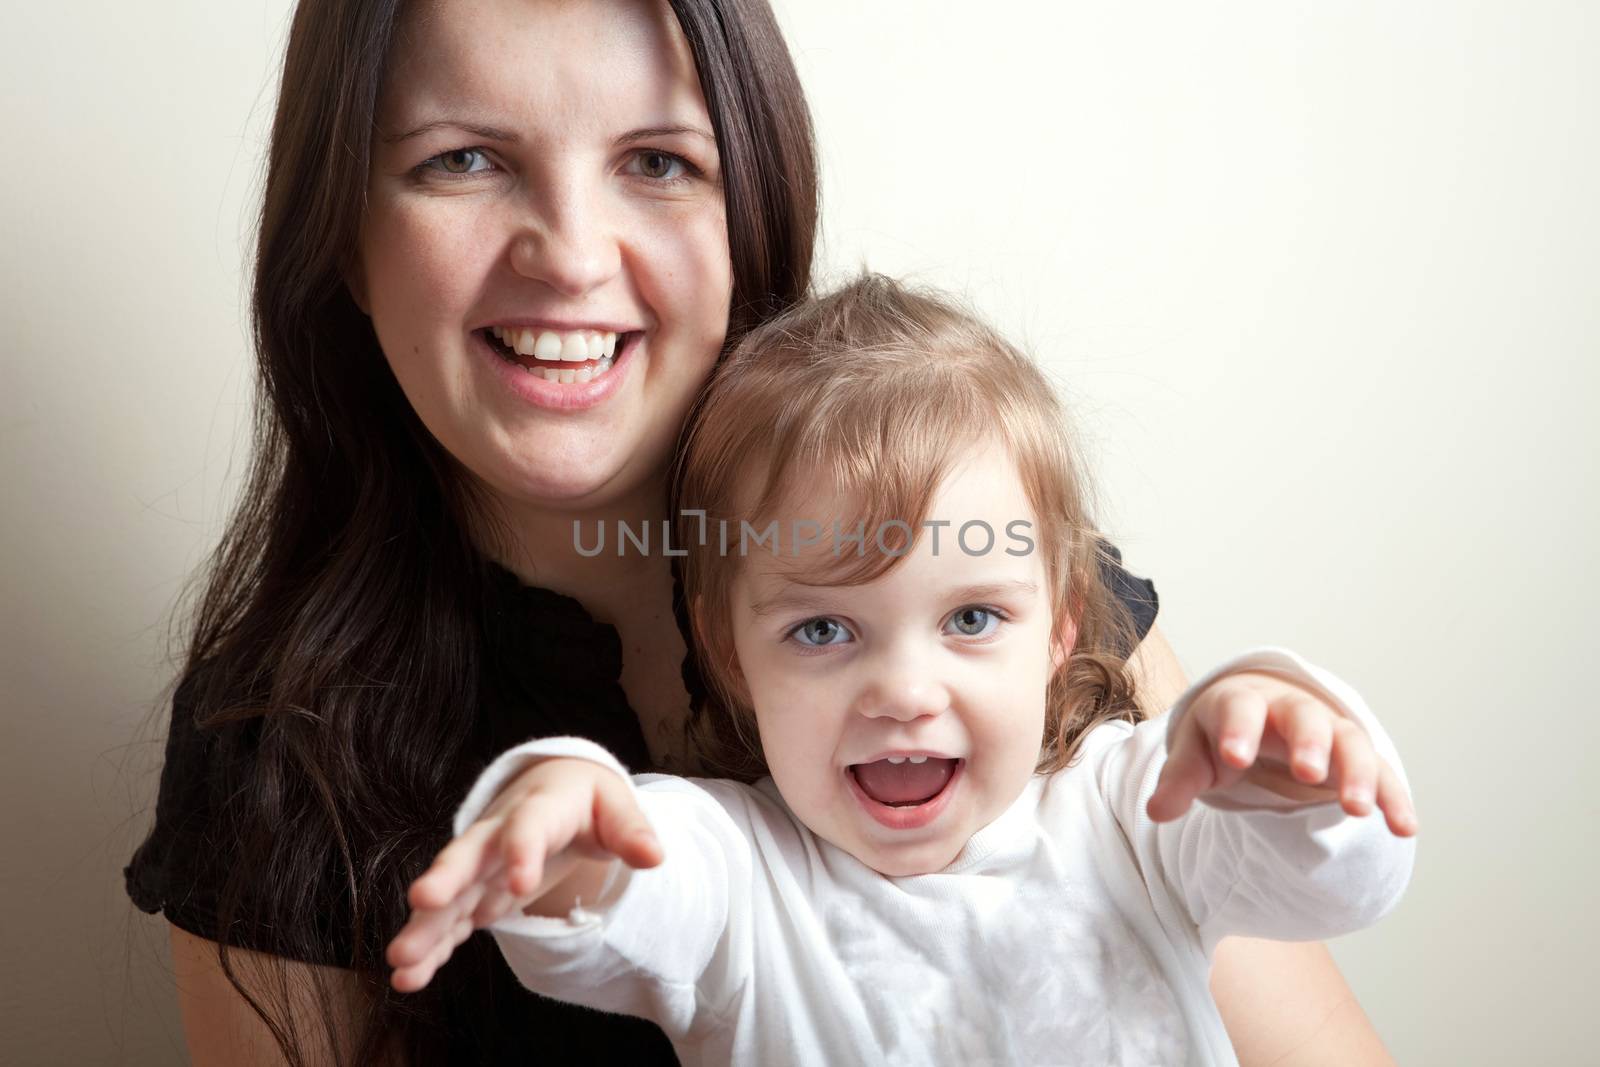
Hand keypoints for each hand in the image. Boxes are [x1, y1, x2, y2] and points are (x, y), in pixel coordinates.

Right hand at [385, 756, 662, 992]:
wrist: (551, 786)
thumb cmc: (586, 798)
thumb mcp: (614, 804)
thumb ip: (631, 830)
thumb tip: (655, 856)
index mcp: (538, 808)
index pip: (529, 826)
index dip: (523, 852)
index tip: (520, 886)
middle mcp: (497, 835)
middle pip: (468, 853)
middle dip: (446, 878)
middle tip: (423, 901)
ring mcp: (480, 865)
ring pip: (448, 895)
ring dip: (425, 925)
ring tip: (401, 960)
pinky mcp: (474, 894)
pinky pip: (449, 921)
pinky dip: (431, 946)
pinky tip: (409, 977)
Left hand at [1146, 671, 1417, 836]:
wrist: (1260, 713)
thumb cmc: (1221, 733)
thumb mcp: (1194, 752)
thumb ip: (1179, 779)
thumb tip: (1156, 812)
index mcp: (1241, 703)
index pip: (1239, 709)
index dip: (1237, 730)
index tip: (1234, 756)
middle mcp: (1290, 711)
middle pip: (1303, 717)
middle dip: (1307, 742)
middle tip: (1307, 771)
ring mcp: (1328, 732)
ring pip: (1349, 742)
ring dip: (1356, 773)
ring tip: (1356, 810)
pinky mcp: (1354, 759)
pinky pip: (1380, 773)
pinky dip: (1393, 798)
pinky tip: (1404, 827)